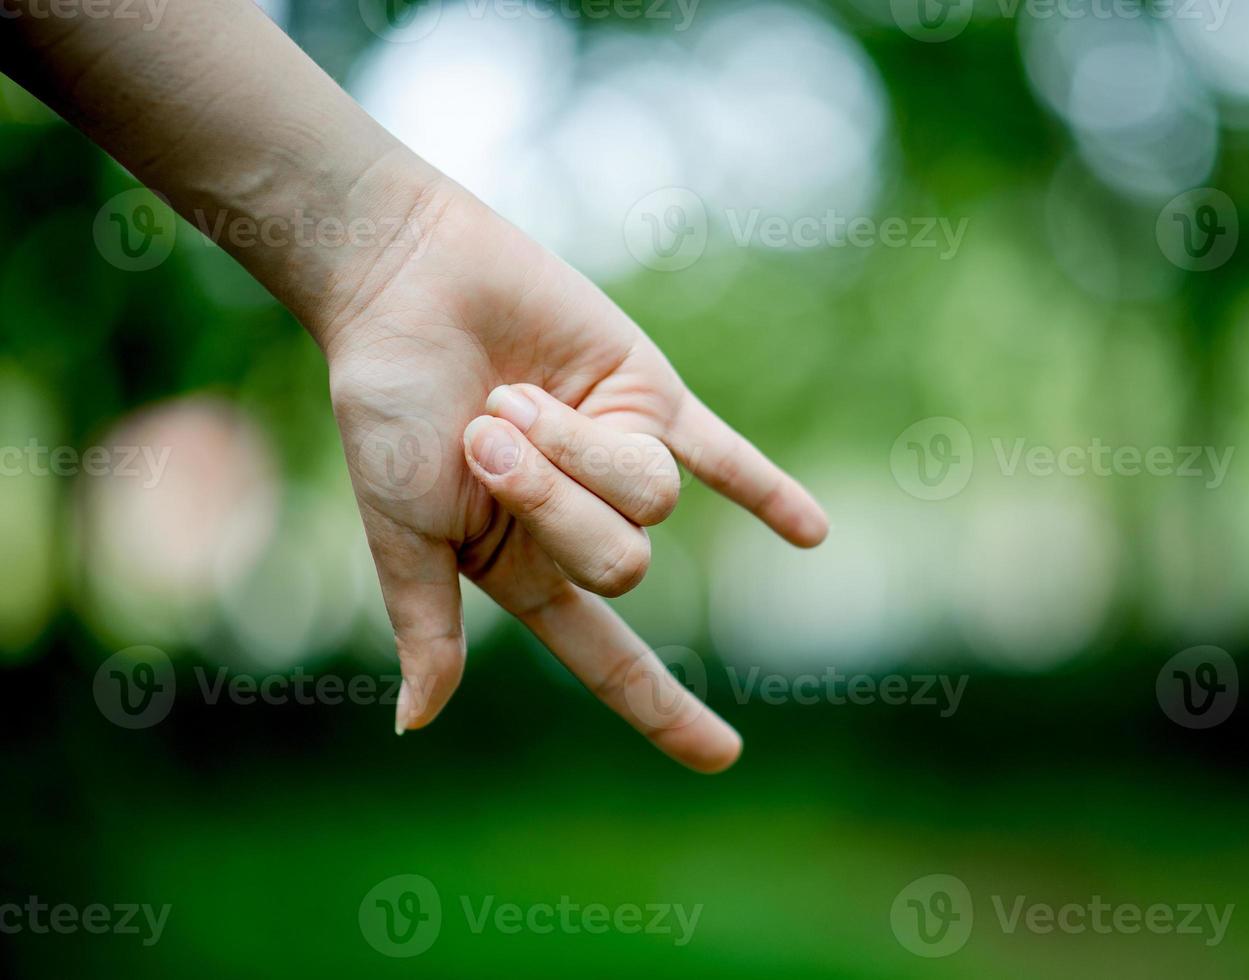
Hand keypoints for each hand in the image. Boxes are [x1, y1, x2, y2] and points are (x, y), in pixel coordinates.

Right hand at [323, 177, 827, 772]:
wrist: (410, 286)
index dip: (666, 709)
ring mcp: (623, 460)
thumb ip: (427, 623)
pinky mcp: (653, 400)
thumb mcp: (403, 528)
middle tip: (488, 437)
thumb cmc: (389, 408)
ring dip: (576, 444)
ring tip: (514, 397)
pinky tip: (814, 537)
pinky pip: (725, 456)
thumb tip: (417, 725)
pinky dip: (768, 493)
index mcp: (526, 568)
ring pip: (656, 497)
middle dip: (555, 501)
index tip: (723, 757)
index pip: (611, 658)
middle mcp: (584, 523)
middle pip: (625, 564)